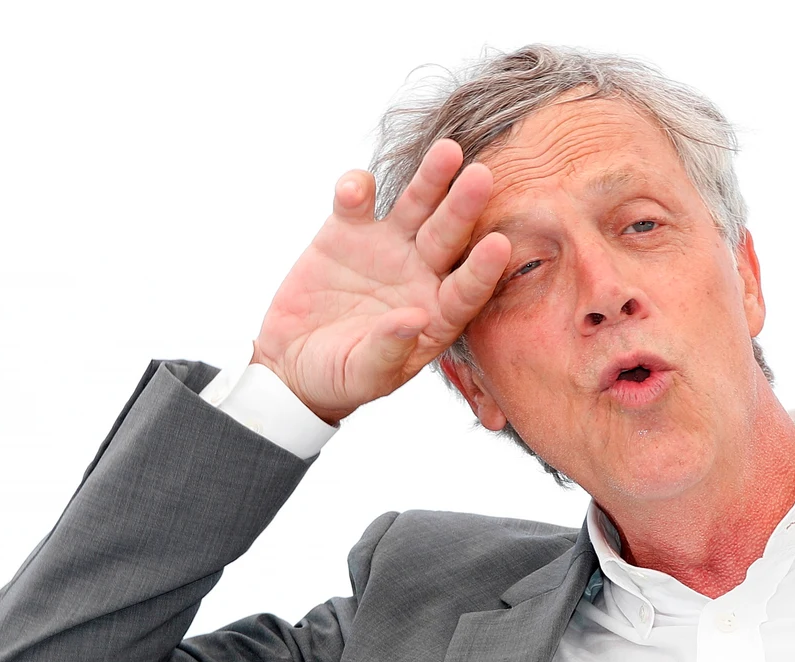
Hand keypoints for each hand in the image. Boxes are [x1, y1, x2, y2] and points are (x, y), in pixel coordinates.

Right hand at [251, 139, 512, 424]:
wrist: (295, 363)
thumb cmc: (341, 378)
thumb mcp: (364, 375)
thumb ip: (389, 350)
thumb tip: (414, 321)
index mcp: (438, 314)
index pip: (468, 288)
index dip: (483, 269)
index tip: (499, 246)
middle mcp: (422, 274)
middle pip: (449, 236)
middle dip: (465, 207)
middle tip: (483, 176)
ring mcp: (387, 248)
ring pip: (414, 207)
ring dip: (430, 180)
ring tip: (448, 151)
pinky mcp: (347, 232)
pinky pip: (356, 204)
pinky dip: (356, 190)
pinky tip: (357, 187)